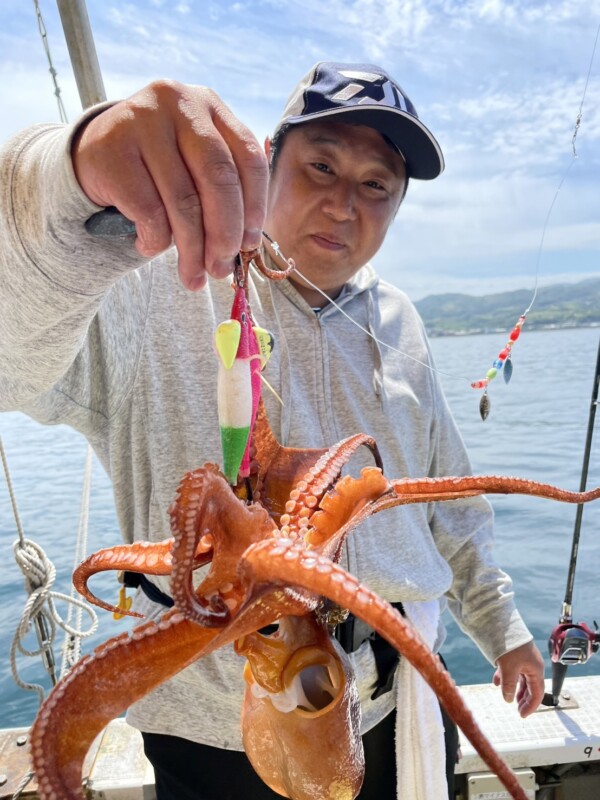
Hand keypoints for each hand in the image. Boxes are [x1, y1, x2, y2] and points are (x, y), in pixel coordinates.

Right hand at [72, 80, 267, 290]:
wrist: (91, 155)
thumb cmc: (156, 169)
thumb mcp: (193, 163)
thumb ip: (223, 190)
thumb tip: (246, 248)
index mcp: (210, 105)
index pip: (249, 158)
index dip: (255, 207)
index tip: (250, 245)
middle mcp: (178, 103)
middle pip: (219, 180)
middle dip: (225, 235)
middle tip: (221, 270)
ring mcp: (143, 121)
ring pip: (184, 202)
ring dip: (192, 250)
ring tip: (193, 276)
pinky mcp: (113, 150)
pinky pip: (149, 212)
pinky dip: (155, 241)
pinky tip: (150, 246)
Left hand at [493, 641, 544, 717]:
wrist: (502, 624)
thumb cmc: (509, 646)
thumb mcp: (508, 669)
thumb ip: (509, 685)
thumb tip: (508, 699)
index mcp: (535, 669)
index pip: (537, 693)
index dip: (531, 706)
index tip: (522, 715)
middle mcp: (532, 665)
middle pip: (531, 687)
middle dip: (524, 699)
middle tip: (517, 710)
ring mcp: (523, 660)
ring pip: (521, 679)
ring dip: (515, 689)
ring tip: (509, 698)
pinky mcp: (515, 655)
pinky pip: (512, 670)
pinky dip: (505, 678)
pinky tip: (496, 682)